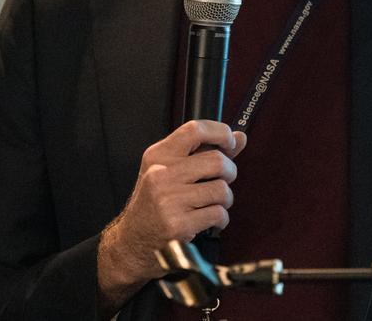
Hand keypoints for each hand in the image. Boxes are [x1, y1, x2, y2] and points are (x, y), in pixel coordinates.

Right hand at [96, 121, 246, 310]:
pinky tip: (210, 221)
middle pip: (216, 161)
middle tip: (224, 180)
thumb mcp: (170, 171)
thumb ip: (204, 152)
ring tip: (214, 203)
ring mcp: (169, 200)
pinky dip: (221, 219)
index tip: (231, 142)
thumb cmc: (154, 204)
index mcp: (158, 155)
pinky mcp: (178, 224)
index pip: (194, 130)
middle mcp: (160, 174)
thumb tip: (240, 137)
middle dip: (230, 171)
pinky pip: (218, 213)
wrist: (132, 242)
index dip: (220, 132)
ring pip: (221, 189)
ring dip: (226, 198)